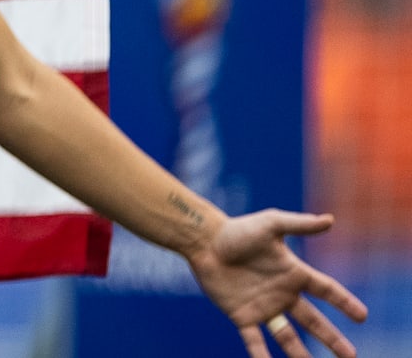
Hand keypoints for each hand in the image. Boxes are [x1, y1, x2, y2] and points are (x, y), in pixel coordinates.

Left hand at [182, 210, 365, 357]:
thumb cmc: (237, 230)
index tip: (362, 316)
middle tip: (351, 356)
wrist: (202, 241)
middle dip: (332, 339)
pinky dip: (261, 356)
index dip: (345, 302)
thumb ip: (299, 225)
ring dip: (301, 354)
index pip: (327, 290)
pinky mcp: (241, 315)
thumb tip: (330, 220)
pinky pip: (255, 341)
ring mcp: (263, 307)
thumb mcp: (271, 224)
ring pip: (288, 337)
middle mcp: (283, 294)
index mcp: (294, 273)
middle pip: (314, 322)